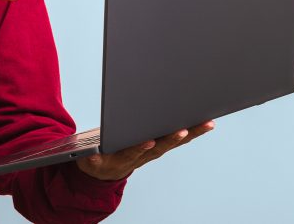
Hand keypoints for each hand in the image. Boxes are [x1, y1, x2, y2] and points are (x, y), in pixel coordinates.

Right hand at [75, 120, 215, 180]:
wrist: (106, 170)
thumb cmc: (98, 160)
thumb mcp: (88, 160)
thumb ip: (90, 157)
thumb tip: (90, 155)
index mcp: (123, 157)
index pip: (133, 152)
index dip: (141, 147)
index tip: (149, 141)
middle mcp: (143, 154)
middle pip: (160, 146)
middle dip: (172, 137)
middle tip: (184, 129)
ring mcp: (153, 151)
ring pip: (173, 141)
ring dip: (190, 133)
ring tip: (205, 123)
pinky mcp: (160, 146)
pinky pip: (178, 139)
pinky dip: (192, 131)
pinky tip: (204, 123)